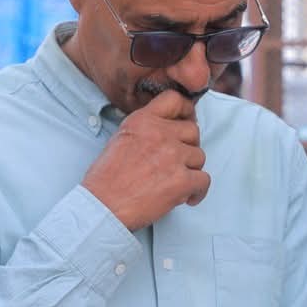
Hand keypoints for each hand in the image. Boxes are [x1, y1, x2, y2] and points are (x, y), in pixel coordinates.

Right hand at [79, 89, 209, 229]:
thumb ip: (147, 129)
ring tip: (175, 183)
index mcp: (143, 120)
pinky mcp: (181, 180)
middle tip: (178, 162)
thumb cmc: (107, 179)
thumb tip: (170, 129)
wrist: (102, 207)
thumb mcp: (122, 139)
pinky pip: (204, 180)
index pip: (175, 99)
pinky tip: (186, 197)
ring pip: (200, 157)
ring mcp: (172, 156)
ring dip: (191, 170)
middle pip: (193, 131)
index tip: (188, 122)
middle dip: (188, 147)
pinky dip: (198, 191)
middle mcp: (159, 133)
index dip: (186, 111)